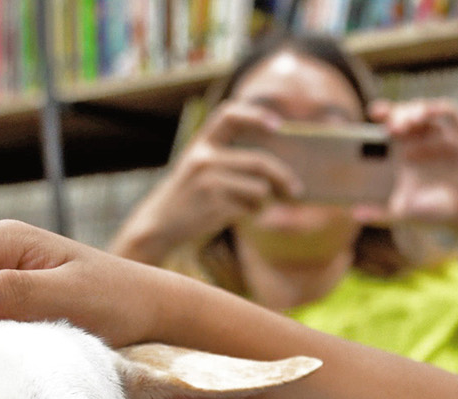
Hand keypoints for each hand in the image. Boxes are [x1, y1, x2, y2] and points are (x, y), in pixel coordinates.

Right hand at [110, 101, 303, 264]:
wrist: (160, 224)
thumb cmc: (190, 194)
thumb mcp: (199, 167)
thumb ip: (228, 157)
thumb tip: (278, 165)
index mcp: (201, 142)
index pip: (228, 115)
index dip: (255, 116)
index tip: (278, 124)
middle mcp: (204, 158)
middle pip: (259, 161)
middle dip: (283, 176)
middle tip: (297, 189)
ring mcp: (209, 181)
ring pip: (260, 188)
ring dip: (264, 200)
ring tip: (253, 205)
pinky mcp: (214, 205)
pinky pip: (251, 208)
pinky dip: (252, 213)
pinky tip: (238, 214)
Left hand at [372, 99, 457, 250]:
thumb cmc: (433, 214)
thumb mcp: (403, 214)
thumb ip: (380, 214)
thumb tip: (354, 214)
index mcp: (405, 151)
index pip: (391, 123)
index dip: (383, 113)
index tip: (374, 113)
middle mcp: (422, 140)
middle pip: (407, 113)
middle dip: (399, 114)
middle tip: (394, 127)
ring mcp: (443, 136)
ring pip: (427, 110)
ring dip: (417, 109)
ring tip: (410, 121)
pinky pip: (452, 114)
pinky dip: (440, 109)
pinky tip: (429, 114)